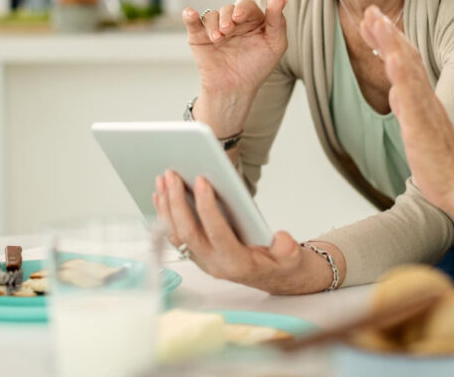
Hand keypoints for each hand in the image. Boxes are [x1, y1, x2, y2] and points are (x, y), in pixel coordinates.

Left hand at [152, 170, 335, 294]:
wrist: (275, 278)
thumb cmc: (282, 263)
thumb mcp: (292, 258)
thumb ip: (287, 250)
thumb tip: (279, 239)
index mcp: (237, 263)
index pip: (217, 233)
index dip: (207, 207)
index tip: (201, 180)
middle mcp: (214, 265)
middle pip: (187, 233)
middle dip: (177, 202)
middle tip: (171, 174)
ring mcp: (202, 261)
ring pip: (175, 234)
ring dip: (166, 206)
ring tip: (162, 179)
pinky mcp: (196, 254)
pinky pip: (173, 235)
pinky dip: (165, 214)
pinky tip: (161, 195)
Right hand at [183, 0, 287, 134]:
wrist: (235, 89)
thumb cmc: (257, 67)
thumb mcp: (275, 45)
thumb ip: (278, 21)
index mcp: (252, 20)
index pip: (247, 6)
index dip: (243, 9)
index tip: (238, 18)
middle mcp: (233, 22)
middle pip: (228, 8)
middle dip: (227, 17)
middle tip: (227, 30)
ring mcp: (215, 28)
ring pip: (212, 15)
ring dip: (213, 24)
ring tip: (217, 38)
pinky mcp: (199, 37)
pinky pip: (192, 22)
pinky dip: (189, 16)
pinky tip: (191, 14)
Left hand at [360, 6, 453, 212]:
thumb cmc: (440, 159)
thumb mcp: (416, 127)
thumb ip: (406, 107)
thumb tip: (394, 92)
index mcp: (421, 97)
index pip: (403, 60)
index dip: (387, 37)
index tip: (372, 17)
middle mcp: (424, 98)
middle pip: (405, 57)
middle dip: (386, 31)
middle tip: (371, 9)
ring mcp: (424, 110)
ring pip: (407, 71)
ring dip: (392, 44)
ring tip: (378, 23)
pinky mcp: (422, 127)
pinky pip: (411, 100)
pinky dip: (401, 79)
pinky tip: (392, 62)